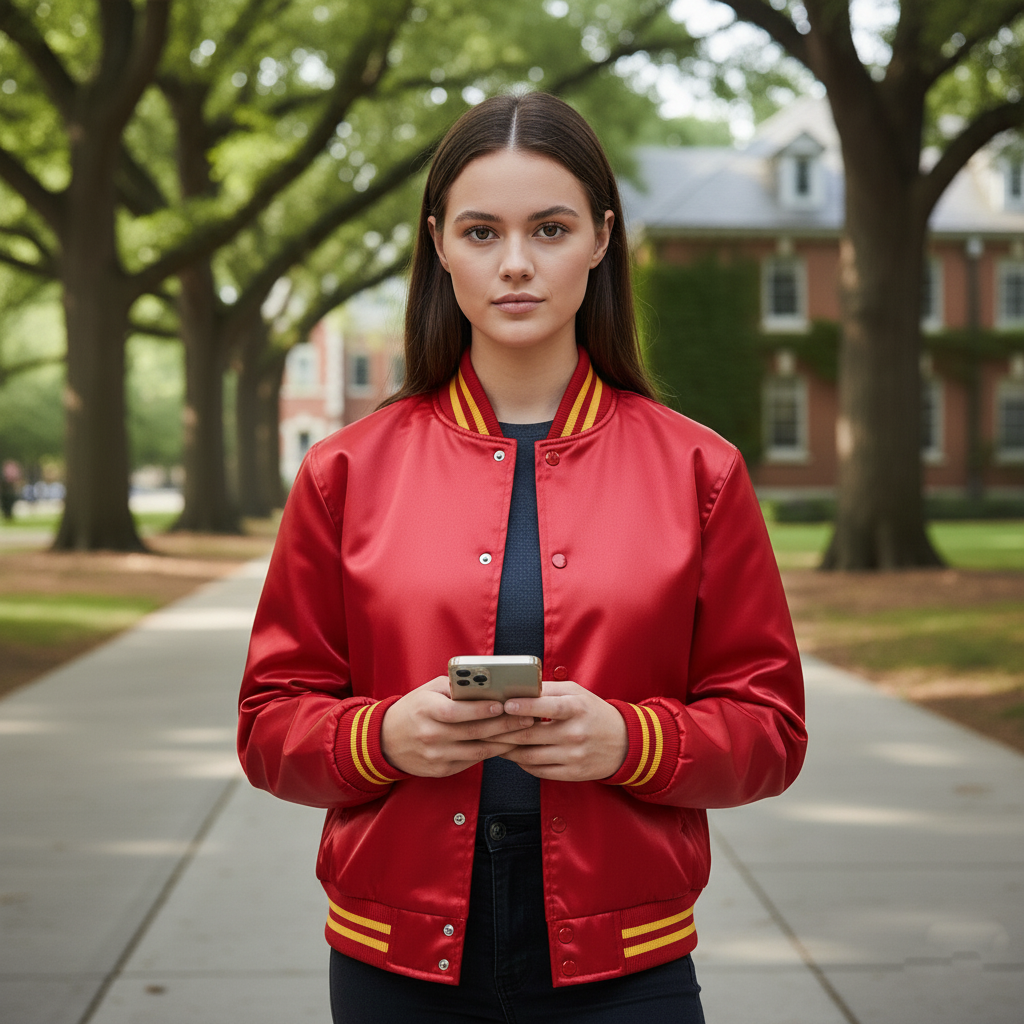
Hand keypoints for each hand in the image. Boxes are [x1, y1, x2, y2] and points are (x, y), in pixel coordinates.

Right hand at [380, 676, 534, 777]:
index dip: (481, 709)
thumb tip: (488, 686)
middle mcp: (431, 735)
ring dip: (504, 741)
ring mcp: (436, 756)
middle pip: (473, 732)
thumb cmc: (413, 709)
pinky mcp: (442, 770)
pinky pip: (472, 761)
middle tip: (527, 717)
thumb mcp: (428, 691)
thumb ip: (456, 687)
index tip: (503, 703)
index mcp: (426, 710)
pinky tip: (506, 744)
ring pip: (478, 750)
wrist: (386, 741)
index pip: (456, 711)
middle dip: (504, 725)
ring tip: (523, 731)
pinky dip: (491, 752)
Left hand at [499, 680, 627, 781]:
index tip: (505, 704)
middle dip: (503, 732)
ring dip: (508, 750)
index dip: (524, 706)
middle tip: (485, 727)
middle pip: (530, 735)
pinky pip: (538, 771)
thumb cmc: (593, 712)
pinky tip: (514, 754)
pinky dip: (522, 763)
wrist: (624, 743)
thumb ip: (548, 690)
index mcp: (576, 708)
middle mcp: (575, 733)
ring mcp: (573, 755)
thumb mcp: (576, 693)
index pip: (548, 707)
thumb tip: (518, 688)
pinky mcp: (572, 773)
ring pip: (529, 756)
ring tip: (494, 742)